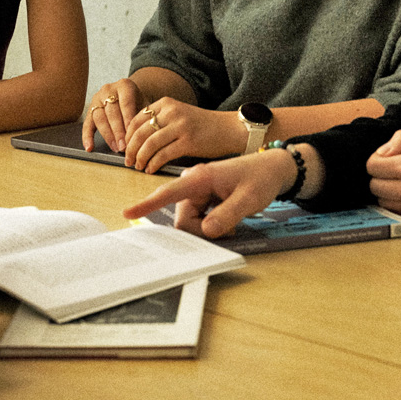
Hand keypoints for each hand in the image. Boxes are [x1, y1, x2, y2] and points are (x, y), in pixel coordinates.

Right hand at [82, 78, 147, 151]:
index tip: (131, 136)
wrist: (130, 95)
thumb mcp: (145, 104)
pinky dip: (87, 137)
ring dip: (107, 136)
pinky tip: (90, 148)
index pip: (126, 103)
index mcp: (124, 85)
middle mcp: (108, 89)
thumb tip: (142, 135)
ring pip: (99, 118)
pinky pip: (87, 124)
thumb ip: (143, 116)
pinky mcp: (90, 109)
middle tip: (123, 147)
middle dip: (118, 131)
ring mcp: (97, 98)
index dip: (128, 120)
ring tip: (115, 148)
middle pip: (112, 112)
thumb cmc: (140, 102)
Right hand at [121, 150, 298, 237]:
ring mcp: (197, 191)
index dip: (147, 204)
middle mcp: (194, 183)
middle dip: (202, 230)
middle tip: (230, 228)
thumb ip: (227, 215)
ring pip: (190, 221)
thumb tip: (206, 231)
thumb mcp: (249, 199)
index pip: (169, 193)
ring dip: (208, 228)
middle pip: (183, 218)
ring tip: (231, 219)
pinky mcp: (202, 197)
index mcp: (200, 177)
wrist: (272, 169)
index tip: (128, 213)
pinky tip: (226, 217)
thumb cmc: (261, 178)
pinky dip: (210, 224)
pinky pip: (197, 219)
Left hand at [122, 99, 245, 172]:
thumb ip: (159, 121)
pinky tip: (151, 170)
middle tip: (127, 161)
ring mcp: (180, 126)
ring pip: (150, 144)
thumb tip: (135, 140)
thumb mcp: (178, 115)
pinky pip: (163, 155)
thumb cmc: (202, 126)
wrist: (228, 129)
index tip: (124, 148)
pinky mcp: (188, 142)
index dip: (128, 136)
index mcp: (166, 103)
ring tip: (138, 166)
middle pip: (140, 132)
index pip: (137, 119)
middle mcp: (172, 112)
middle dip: (131, 149)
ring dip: (140, 158)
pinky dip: (153, 164)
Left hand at [365, 129, 400, 222]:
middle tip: (397, 169)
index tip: (389, 157)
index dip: (377, 159)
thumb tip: (381, 152)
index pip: (372, 166)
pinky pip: (395, 211)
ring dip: (387, 190)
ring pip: (381, 200)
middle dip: (381, 175)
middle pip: (374, 185)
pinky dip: (397, 202)